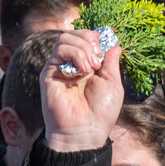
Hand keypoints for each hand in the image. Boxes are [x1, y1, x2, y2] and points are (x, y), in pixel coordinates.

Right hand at [38, 30, 123, 152]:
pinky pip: (59, 50)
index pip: (88, 38)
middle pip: (75, 33)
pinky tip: (83, 71)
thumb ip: (111, 63)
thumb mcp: (113, 84)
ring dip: (83, 47)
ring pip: (65, 38)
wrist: (84, 132)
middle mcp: (73, 64)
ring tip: (91, 67)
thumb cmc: (100, 113)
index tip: (104, 49)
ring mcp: (60, 67)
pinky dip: (75, 54)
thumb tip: (115, 45)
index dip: (97, 37)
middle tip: (98, 57)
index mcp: (88, 65)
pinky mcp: (49, 73)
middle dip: (90, 39)